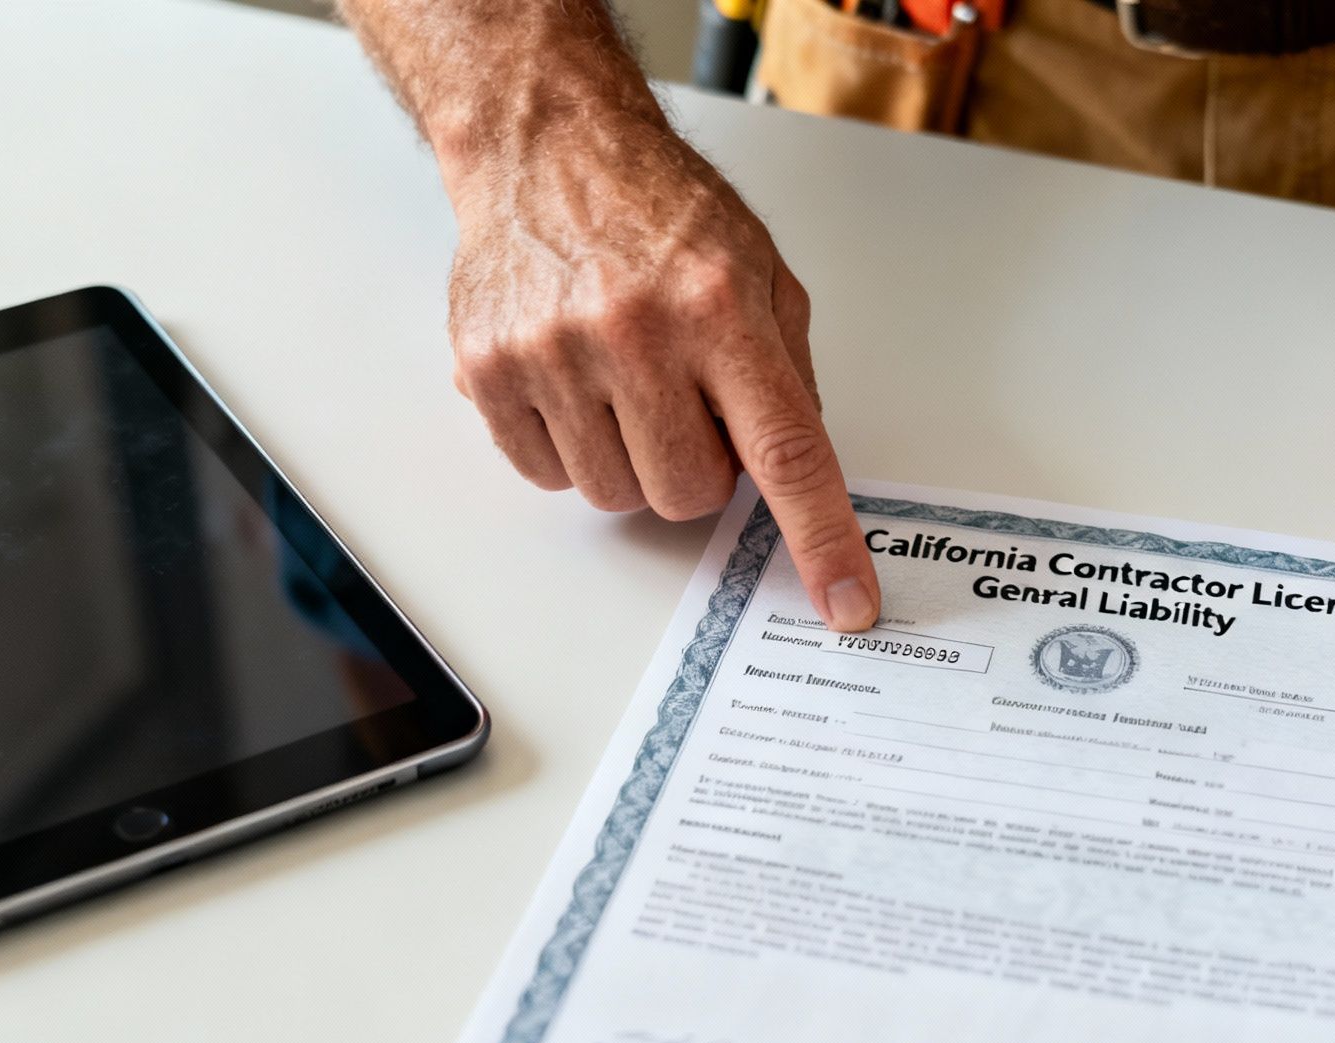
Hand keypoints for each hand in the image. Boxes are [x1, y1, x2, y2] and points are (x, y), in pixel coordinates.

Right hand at [443, 110, 879, 630]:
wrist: (548, 147)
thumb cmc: (659, 208)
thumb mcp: (761, 272)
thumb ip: (788, 374)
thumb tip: (796, 473)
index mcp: (722, 308)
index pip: (787, 452)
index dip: (822, 538)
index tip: (845, 603)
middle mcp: (637, 332)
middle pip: (690, 493)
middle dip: (701, 468)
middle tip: (687, 404)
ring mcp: (555, 353)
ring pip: (617, 496)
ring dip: (632, 459)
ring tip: (625, 382)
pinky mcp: (489, 370)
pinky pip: (547, 476)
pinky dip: (569, 448)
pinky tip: (575, 382)